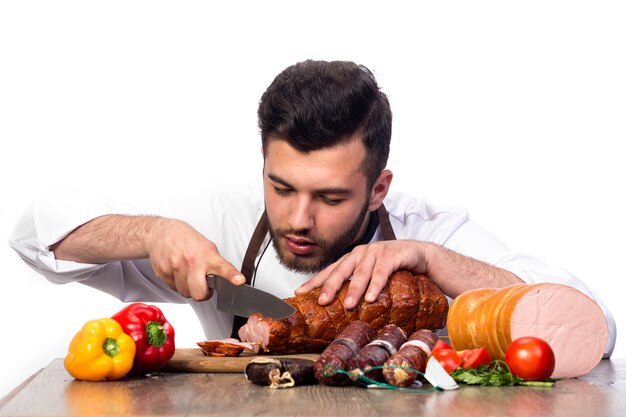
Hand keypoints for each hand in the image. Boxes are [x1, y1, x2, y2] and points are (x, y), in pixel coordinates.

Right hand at [148, 218, 244, 300]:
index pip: (222, 267)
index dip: (232, 275)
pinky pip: (174, 288)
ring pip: (185, 293)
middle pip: (199, 293)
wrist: (161, 232)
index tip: (240, 281)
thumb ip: (214, 263)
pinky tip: (178, 273)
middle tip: (204, 288)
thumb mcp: (206, 246)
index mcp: (206, 254)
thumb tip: (225, 279)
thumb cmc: (186, 239)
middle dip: (203, 294)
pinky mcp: (163, 273)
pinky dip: (177, 284)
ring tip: (189, 276)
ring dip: (189, 289)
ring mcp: (176, 267)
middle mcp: (191, 261)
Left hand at [295, 240, 429, 308]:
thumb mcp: (371, 275)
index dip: (315, 281)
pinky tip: (371, 297)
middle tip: (322, 301)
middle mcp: (360, 253)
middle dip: (330, 286)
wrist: (420, 254)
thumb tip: (340, 308)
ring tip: (349, 305)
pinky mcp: (392, 255)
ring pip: (361, 272)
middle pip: (341, 270)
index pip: (329, 270)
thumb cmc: (393, 266)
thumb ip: (356, 285)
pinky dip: (376, 284)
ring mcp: (376, 252)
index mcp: (352, 258)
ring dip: (354, 289)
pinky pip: (382, 271)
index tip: (299, 293)